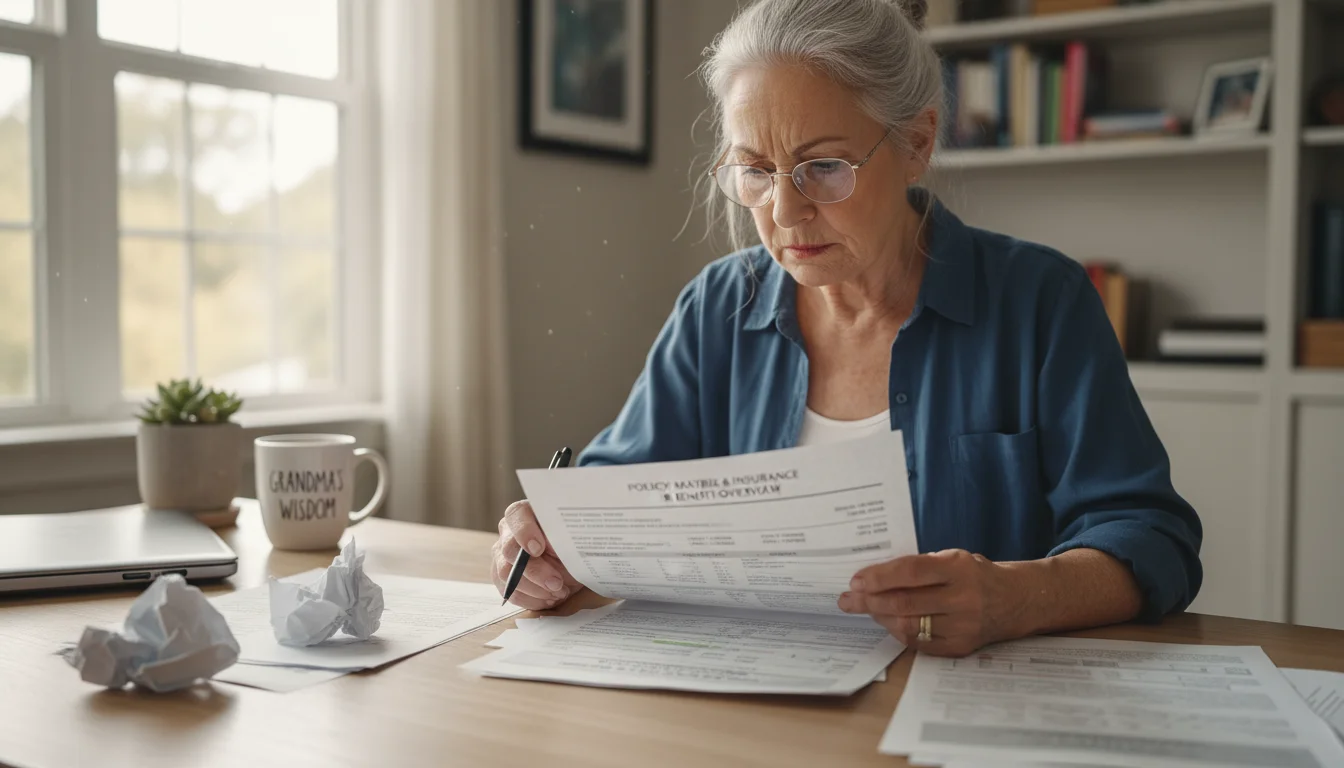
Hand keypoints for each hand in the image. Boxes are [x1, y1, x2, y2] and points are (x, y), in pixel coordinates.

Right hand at [490, 500, 584, 609]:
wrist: (573, 564)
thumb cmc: (572, 546)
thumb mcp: (574, 541)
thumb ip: (563, 540)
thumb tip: (554, 547)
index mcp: (525, 513)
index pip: (516, 515)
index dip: (525, 532)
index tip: (539, 548)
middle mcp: (509, 533)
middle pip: (509, 550)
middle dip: (535, 571)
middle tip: (556, 583)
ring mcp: (502, 556)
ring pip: (506, 574)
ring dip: (535, 589)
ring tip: (558, 592)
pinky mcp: (502, 579)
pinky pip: (510, 592)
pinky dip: (532, 599)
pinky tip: (549, 598)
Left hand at [837, 549, 1021, 656]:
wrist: (1015, 600)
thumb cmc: (974, 575)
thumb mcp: (952, 558)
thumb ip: (919, 566)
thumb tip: (873, 577)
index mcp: (959, 568)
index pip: (910, 571)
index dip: (879, 577)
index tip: (856, 580)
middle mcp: (963, 598)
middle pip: (904, 602)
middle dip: (869, 601)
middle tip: (848, 600)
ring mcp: (963, 626)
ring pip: (908, 625)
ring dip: (881, 617)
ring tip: (867, 609)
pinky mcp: (961, 647)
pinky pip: (919, 644)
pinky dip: (899, 632)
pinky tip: (889, 622)